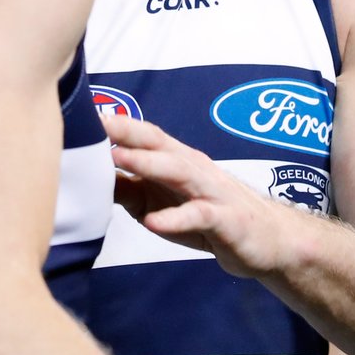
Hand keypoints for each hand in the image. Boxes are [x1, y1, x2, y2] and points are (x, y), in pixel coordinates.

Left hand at [102, 115, 295, 278]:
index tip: (85, 114)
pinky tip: (152, 222)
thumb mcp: (160, 203)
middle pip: (158, 144)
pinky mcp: (226, 220)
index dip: (116, 124)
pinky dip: (175, 218)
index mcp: (177, 160)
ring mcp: (211, 191)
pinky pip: (199, 216)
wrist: (269, 240)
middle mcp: (194, 167)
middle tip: (96, 124)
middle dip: (127, 132)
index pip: (144, 135)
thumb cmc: (209, 217)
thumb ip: (127, 190)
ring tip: (118, 158)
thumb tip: (88, 178)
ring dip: (147, 163)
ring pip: (178, 171)